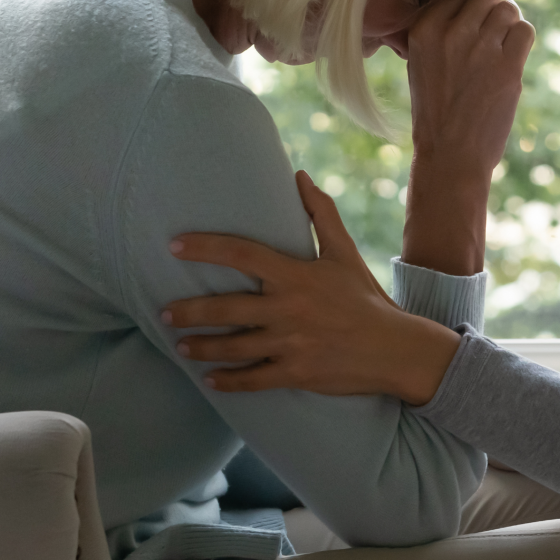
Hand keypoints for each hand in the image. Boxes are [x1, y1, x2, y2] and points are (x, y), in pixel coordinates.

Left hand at [166, 172, 463, 404]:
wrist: (395, 349)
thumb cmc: (365, 298)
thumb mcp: (345, 253)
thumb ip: (321, 214)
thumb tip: (300, 177)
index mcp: (296, 275)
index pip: (242, 253)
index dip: (205, 247)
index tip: (174, 245)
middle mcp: (289, 309)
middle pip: (227, 308)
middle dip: (190, 312)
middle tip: (164, 312)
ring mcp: (291, 343)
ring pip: (234, 347)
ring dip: (202, 348)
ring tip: (180, 346)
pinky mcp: (297, 373)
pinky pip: (254, 380)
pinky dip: (229, 382)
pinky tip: (210, 380)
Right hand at [406, 0, 534, 172]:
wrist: (450, 155)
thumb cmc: (435, 111)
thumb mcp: (420, 63)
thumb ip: (440, 31)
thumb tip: (474, 2)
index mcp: (423, 30)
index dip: (471, 5)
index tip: (473, 24)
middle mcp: (450, 33)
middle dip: (493, 8)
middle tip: (493, 30)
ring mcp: (480, 49)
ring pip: (508, 9)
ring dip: (510, 22)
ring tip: (503, 44)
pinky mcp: (507, 67)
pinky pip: (525, 30)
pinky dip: (522, 38)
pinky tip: (512, 55)